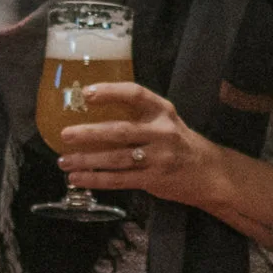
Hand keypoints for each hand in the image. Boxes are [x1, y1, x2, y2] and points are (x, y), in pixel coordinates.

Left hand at [60, 82, 272, 245]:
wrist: (209, 172)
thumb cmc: (178, 142)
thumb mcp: (165, 120)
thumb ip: (137, 115)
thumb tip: (91, 112)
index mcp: (162, 111)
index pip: (135, 94)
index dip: (110, 92)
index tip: (86, 94)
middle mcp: (161, 132)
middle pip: (120, 131)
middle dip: (89, 134)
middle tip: (65, 134)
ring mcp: (158, 158)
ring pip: (116, 159)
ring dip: (87, 161)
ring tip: (64, 161)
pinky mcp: (153, 180)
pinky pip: (119, 180)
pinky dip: (96, 180)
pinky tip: (78, 179)